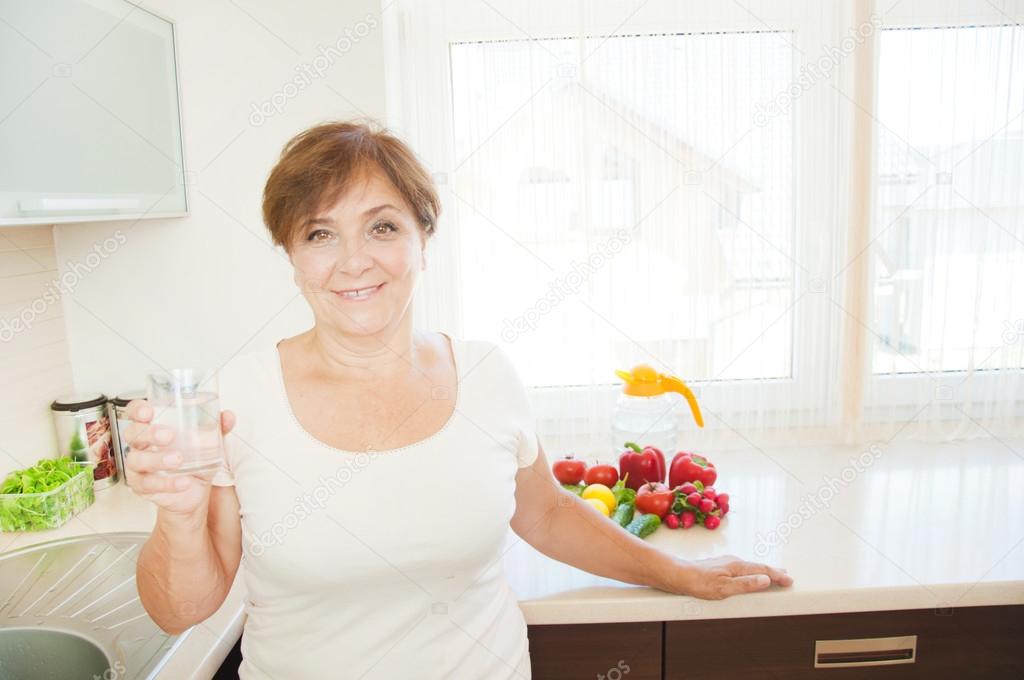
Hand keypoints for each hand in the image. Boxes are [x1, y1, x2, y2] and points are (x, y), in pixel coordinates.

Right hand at [122, 399, 235, 517]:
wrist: (193, 491)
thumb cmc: (194, 459)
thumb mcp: (207, 442)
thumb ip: (217, 428)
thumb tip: (228, 416)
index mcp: (152, 427)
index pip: (135, 412)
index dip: (137, 410)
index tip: (148, 411)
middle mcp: (140, 445)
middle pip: (132, 434)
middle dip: (149, 433)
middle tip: (169, 436)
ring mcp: (138, 467)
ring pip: (137, 460)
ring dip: (157, 459)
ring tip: (178, 460)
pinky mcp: (142, 487)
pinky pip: (148, 485)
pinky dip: (167, 484)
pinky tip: (183, 482)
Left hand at [674, 554, 792, 599]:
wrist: (679, 575)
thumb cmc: (699, 583)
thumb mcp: (724, 588)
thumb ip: (746, 584)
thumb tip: (766, 580)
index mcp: (737, 566)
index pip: (763, 571)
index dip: (777, 576)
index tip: (789, 580)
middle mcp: (734, 561)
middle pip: (758, 567)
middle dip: (772, 571)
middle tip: (785, 575)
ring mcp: (726, 563)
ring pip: (750, 567)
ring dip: (762, 571)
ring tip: (771, 575)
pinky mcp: (720, 566)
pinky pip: (742, 568)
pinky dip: (751, 571)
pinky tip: (748, 575)